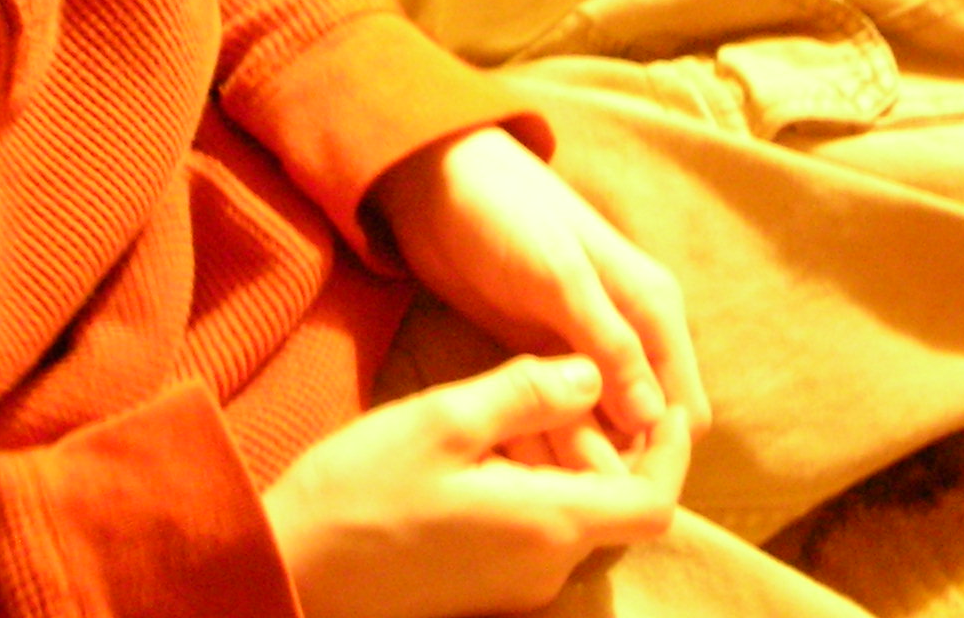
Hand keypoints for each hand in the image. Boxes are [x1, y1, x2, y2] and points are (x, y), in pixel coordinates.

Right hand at [264, 356, 688, 617]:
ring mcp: (515, 588)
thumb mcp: (445, 419)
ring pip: (576, 515)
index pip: (657, 502)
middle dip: (606, 441)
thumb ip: (529, 392)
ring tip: (514, 409)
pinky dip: (534, 486)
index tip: (660, 401)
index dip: (672, 450)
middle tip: (563, 387)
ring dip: (564, 460)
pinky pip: (537, 533)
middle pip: (618, 506)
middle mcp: (545, 569)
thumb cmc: (361, 492)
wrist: (291, 567)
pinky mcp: (485, 589)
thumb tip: (595, 375)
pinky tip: (486, 449)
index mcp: (548, 526)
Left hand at [370, 128, 709, 447]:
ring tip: (516, 449)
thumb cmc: (507, 213)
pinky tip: (506, 438)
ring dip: (568, 452)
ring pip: (601, 429)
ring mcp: (588, 348)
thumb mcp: (560, 275)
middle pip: (643, 430)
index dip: (650, 450)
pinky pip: (563, 416)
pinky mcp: (547, 356)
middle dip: (604, 459)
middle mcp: (632, 334)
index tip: (591, 472)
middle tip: (542, 465)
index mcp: (655, 308)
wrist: (440, 181)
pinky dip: (543, 435)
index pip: (683, 410)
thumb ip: (609, 342)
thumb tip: (652, 418)